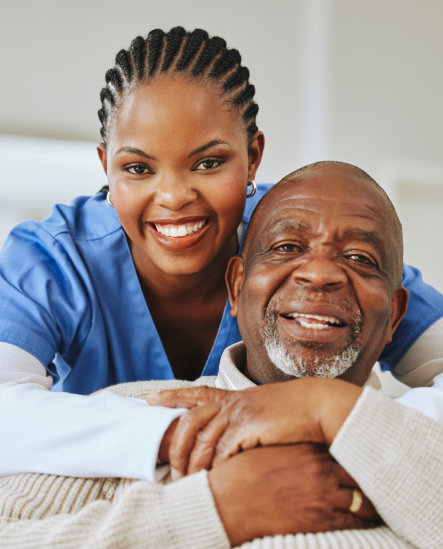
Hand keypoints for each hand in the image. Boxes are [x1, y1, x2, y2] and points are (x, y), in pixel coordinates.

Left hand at [148, 379, 361, 477]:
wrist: (319, 404)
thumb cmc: (294, 411)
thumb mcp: (263, 409)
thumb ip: (243, 420)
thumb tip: (227, 443)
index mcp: (233, 397)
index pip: (195, 393)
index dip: (172, 396)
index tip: (150, 399)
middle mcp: (232, 402)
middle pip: (188, 422)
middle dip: (175, 448)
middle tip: (172, 470)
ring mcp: (239, 413)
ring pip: (202, 442)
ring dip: (193, 466)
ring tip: (189, 483)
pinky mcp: (249, 427)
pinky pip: (223, 452)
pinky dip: (216, 468)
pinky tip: (216, 479)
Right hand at [208, 444, 379, 546]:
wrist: (229, 500)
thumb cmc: (243, 473)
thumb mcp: (268, 448)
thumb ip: (291, 445)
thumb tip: (302, 446)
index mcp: (307, 448)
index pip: (342, 447)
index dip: (354, 452)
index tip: (362, 454)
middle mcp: (320, 468)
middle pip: (357, 471)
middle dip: (367, 476)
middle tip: (379, 478)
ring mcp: (323, 494)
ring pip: (361, 497)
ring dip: (370, 500)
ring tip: (378, 502)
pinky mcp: (321, 518)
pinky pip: (353, 520)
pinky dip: (363, 520)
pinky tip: (368, 520)